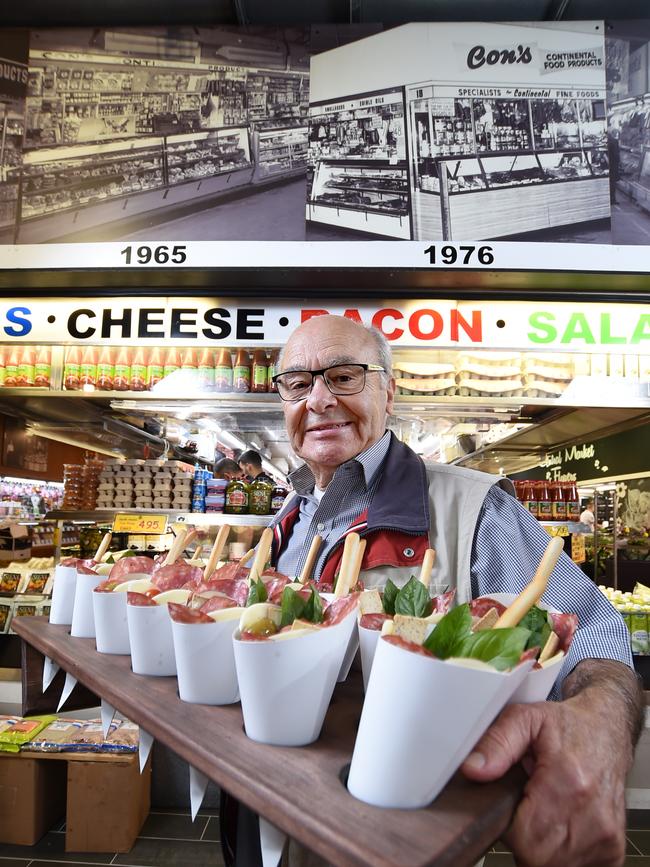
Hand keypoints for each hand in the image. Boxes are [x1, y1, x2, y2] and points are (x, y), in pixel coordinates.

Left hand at [461, 689, 631, 866]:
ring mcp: (605, 838)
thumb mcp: (525, 718)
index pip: (523, 838)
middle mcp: (593, 815)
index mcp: (569, 782)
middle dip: (523, 836)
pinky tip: (561, 824)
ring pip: (554, 865)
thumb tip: (474, 768)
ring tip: (544, 811)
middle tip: (527, 805)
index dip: (508, 826)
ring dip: (542, 845)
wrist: (606, 732)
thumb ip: (496, 742)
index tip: (511, 804)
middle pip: (537, 857)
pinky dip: (561, 852)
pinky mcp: (612, 850)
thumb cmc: (568, 727)